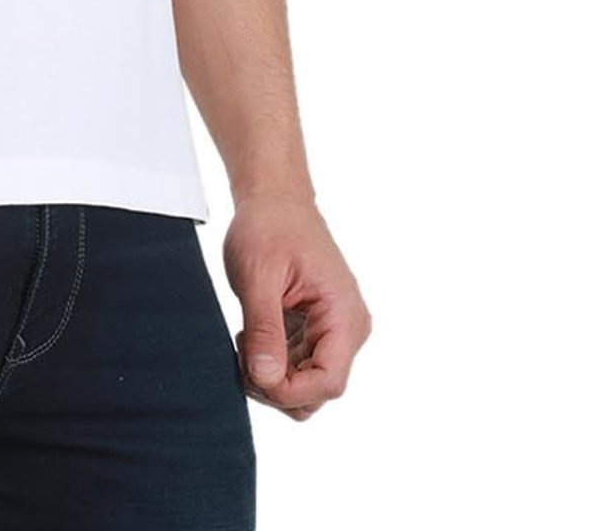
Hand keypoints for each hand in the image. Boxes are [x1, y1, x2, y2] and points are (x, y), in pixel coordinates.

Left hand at [223, 192, 371, 419]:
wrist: (274, 198)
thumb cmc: (268, 227)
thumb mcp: (258, 277)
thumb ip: (264, 330)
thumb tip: (266, 379)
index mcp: (344, 316)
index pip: (328, 382)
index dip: (288, 390)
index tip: (251, 371)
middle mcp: (347, 329)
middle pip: (318, 391)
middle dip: (276, 386)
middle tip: (241, 353)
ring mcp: (333, 331)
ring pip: (306, 384)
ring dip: (271, 376)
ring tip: (245, 340)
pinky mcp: (316, 329)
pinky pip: (298, 365)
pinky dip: (271, 361)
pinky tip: (250, 335)